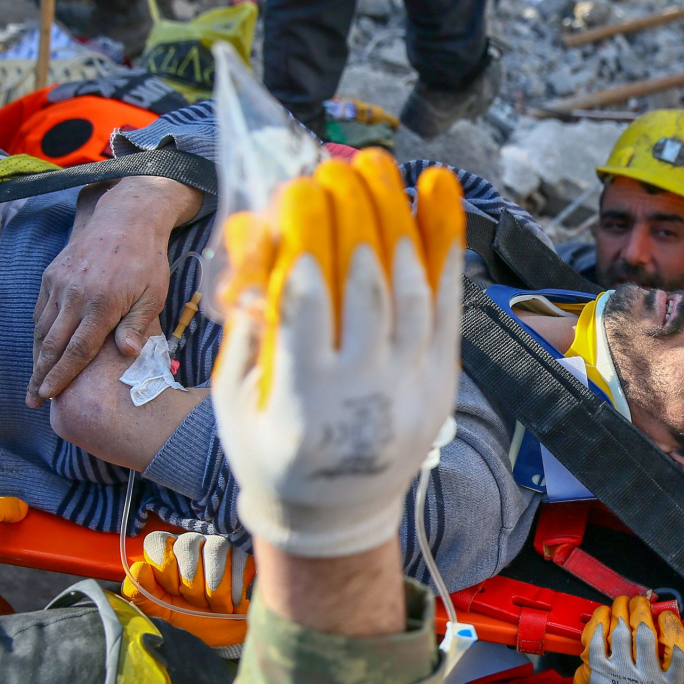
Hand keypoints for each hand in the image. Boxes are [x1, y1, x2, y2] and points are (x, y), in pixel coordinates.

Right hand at [27, 176, 202, 406]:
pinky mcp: (51, 275)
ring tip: (34, 381)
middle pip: (52, 344)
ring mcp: (59, 284)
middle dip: (41, 375)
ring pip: (42, 328)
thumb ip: (136, 324)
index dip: (62, 376)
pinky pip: (40, 310)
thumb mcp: (153, 294)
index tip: (49, 396)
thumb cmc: (147, 261)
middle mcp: (73, 295)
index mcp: (101, 304)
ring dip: (37, 357)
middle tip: (33, 400)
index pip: (77, 349)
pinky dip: (38, 333)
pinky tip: (39, 350)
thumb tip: (127, 355)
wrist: (126, 219)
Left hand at [123, 531, 252, 626]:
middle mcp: (191, 543)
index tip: (173, 592)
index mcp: (166, 554)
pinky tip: (233, 603)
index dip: (165, 569)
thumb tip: (138, 569)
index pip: (156, 541)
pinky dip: (233, 588)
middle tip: (196, 603)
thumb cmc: (193, 619)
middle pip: (186, 545)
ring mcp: (220, 544)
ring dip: (214, 587)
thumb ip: (141, 594)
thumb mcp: (162, 612)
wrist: (228, 634)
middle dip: (191, 584)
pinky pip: (238, 559)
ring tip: (216, 605)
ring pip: (214, 550)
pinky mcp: (244, 552)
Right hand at [211, 149, 463, 556]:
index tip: (291, 193)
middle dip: (351, 219)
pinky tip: (438, 195)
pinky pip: (449, 304)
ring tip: (379, 166)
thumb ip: (245, 327)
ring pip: (413, 289)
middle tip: (334, 168)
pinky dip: (445, 247)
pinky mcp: (444, 379)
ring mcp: (414, 387)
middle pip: (366, 289)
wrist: (338, 518)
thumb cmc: (270, 452)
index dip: (302, 249)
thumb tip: (253, 243)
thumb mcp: (234, 401)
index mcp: (304, 405)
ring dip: (397, 218)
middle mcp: (367, 395)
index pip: (306, 315)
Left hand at [573, 595, 683, 683]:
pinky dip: (601, 620)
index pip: (677, 651)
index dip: (671, 626)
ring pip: (620, 632)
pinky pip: (598, 637)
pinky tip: (605, 613)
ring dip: (620, 610)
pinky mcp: (598, 669)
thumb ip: (673, 654)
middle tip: (639, 601)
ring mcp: (619, 674)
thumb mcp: (665, 677)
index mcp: (667, 683)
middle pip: (645, 635)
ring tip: (622, 602)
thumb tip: (672, 616)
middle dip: (641, 610)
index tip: (665, 614)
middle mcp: (644, 680)